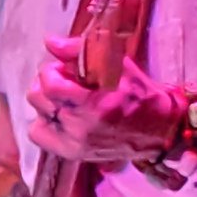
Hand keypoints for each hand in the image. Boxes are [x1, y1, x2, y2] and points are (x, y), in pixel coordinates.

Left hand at [26, 36, 180, 163]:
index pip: (50, 85)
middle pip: (37, 99)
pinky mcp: (73, 153)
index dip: (51, 70)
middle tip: (66, 81)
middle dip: (47, 83)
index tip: (64, 67)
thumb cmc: (141, 94)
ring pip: (36, 117)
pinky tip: (61, 117)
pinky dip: (45, 124)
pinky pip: (39, 136)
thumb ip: (81, 51)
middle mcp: (81, 128)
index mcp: (94, 105)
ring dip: (46, 104)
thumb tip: (51, 42)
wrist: (160, 130)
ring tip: (65, 100)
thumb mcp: (118, 65)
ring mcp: (75, 144)